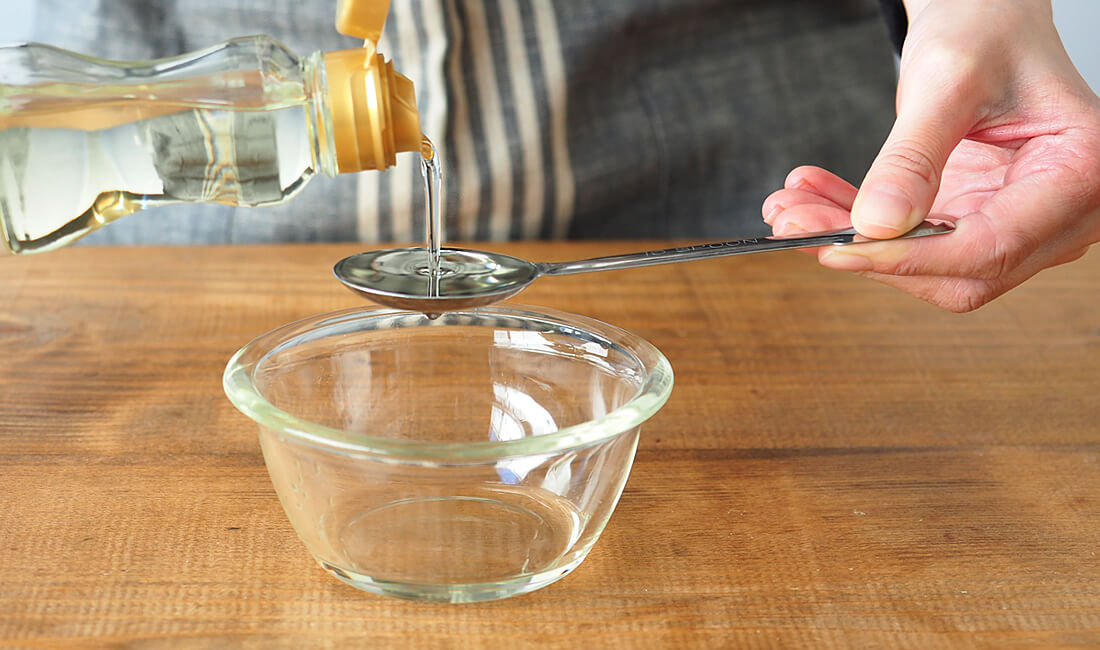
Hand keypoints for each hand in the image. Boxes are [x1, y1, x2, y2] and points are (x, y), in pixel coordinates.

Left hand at [762, 0, 1099, 311]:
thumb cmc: (987, 29)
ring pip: (929, 267)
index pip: (990, 245)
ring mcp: (1018, 222)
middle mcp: (1059, 211)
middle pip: (960, 271)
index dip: (909, 258)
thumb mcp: (947, 80)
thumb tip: (878, 225)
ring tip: (791, 207)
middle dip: (870, 255)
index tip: (840, 248)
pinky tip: (815, 201)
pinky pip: (913, 245)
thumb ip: (912, 155)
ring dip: (854, 243)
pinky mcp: (976, 220)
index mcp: (1078, 172)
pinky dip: (859, 229)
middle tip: (794, 222)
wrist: (984, 18)